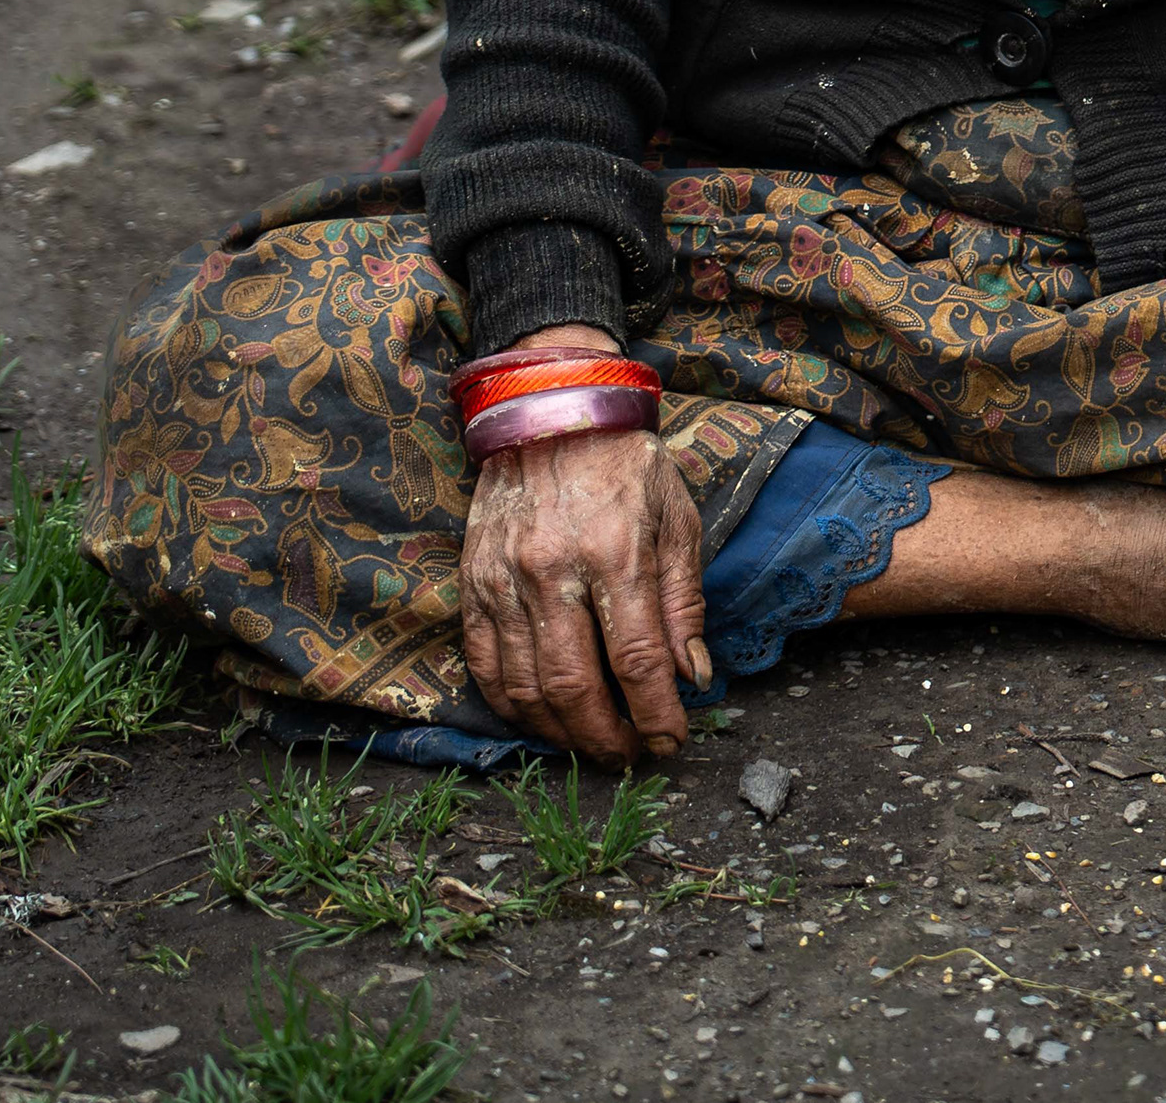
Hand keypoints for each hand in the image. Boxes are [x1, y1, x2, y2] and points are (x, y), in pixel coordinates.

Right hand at [456, 324, 710, 761]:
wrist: (553, 409)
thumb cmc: (626, 464)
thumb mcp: (678, 521)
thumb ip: (683, 603)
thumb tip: (692, 677)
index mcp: (616, 554)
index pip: (637, 661)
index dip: (657, 715)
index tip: (672, 742)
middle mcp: (553, 571)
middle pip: (575, 686)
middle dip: (607, 738)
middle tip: (629, 756)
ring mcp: (505, 578)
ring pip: (525, 686)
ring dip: (559, 733)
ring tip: (589, 746)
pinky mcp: (474, 580)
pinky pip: (483, 662)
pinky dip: (510, 704)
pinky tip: (538, 719)